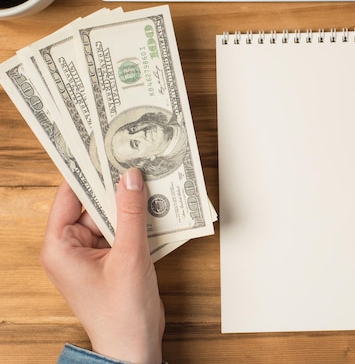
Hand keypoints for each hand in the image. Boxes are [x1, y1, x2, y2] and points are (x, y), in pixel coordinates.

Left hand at [40, 168, 163, 363]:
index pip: (68, 196)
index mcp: (60, 246)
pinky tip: (156, 206)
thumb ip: (131, 214)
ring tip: (151, 179)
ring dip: (130, 203)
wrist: (135, 345)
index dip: (85, 172)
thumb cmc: (121, 311)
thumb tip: (130, 177)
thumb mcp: (129, 256)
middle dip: (115, 186)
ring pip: (112, 216)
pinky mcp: (112, 259)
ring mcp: (93, 253)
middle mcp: (72, 247)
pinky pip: (123, 230)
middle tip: (135, 161)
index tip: (102, 148)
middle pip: (93, 204)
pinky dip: (138, 220)